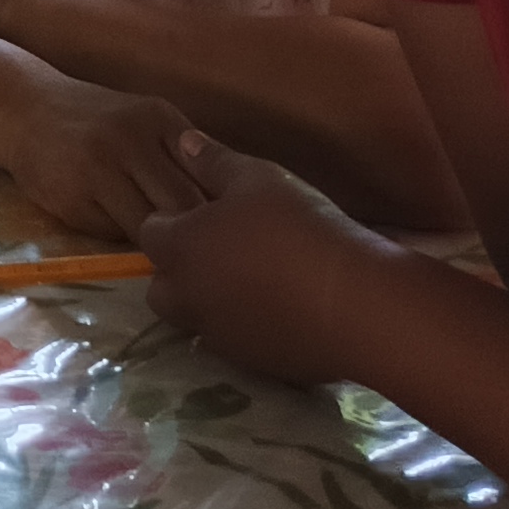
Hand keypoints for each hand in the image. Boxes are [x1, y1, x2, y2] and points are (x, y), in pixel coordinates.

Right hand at [0, 79, 207, 241]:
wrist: (25, 110)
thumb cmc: (99, 121)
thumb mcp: (146, 121)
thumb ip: (185, 155)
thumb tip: (237, 207)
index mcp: (157, 119)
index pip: (208, 174)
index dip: (222, 208)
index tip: (227, 227)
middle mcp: (128, 141)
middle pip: (183, 206)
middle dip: (195, 234)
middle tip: (202, 251)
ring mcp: (95, 171)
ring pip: (149, 227)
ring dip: (160, 243)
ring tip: (165, 247)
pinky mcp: (70, 200)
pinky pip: (113, 235)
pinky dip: (123, 238)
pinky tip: (119, 227)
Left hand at [141, 127, 400, 383]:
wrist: (359, 303)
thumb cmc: (299, 228)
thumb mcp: (259, 178)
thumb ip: (214, 162)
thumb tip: (183, 142)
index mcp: (180, 249)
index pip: (149, 232)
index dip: (173, 220)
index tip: (204, 212)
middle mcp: (189, 298)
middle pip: (161, 286)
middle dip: (178, 271)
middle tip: (220, 251)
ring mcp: (221, 336)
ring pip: (195, 319)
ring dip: (208, 302)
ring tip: (251, 281)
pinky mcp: (255, 366)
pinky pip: (235, 343)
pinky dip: (245, 327)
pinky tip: (280, 309)